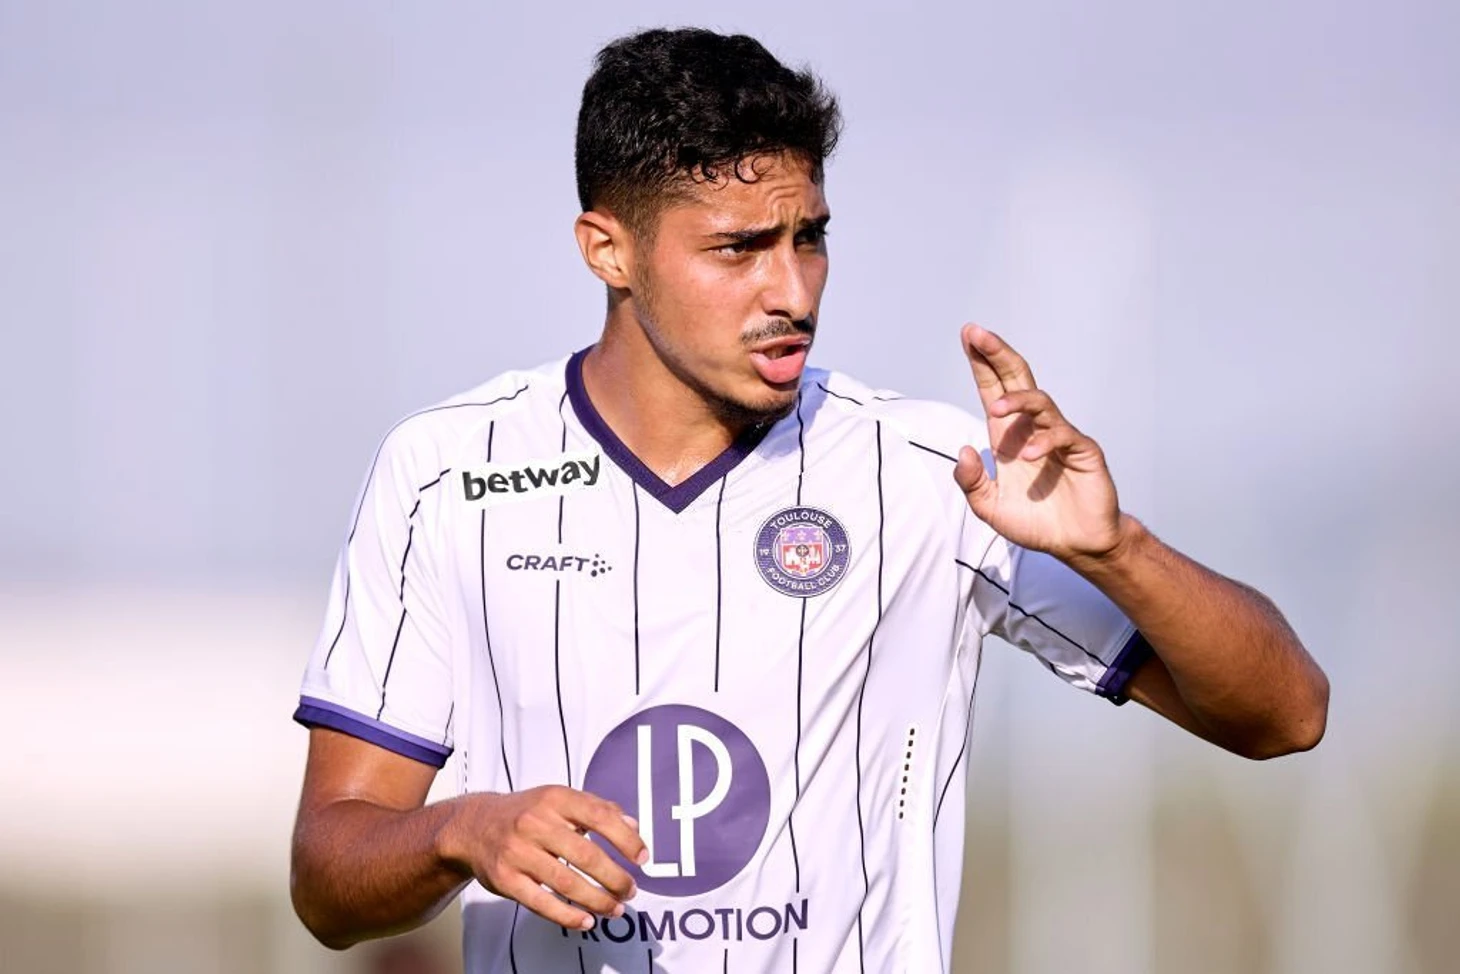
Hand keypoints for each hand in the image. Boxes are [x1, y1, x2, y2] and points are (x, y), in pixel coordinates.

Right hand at [438, 785, 647, 930]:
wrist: (474, 826)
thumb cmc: (527, 813)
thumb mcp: (560, 799)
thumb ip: (597, 808)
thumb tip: (634, 826)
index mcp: (555, 798)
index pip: (599, 816)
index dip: (625, 839)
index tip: (643, 858)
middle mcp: (535, 822)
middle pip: (586, 854)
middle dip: (614, 877)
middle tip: (630, 890)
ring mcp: (518, 852)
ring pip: (566, 882)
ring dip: (597, 900)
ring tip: (615, 908)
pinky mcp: (505, 879)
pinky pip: (541, 903)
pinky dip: (567, 915)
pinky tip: (586, 920)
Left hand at [954, 323, 1123, 561]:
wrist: (1076, 544)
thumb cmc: (1037, 522)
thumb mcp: (990, 508)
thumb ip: (972, 483)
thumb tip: (964, 450)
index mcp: (1009, 437)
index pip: (993, 390)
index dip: (981, 363)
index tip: (968, 336)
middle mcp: (1032, 429)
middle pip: (1016, 380)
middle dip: (996, 355)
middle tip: (976, 334)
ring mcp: (1058, 437)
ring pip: (1040, 402)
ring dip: (1017, 400)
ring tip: (996, 407)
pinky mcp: (1082, 451)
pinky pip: (1062, 435)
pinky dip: (1043, 442)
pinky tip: (1027, 457)